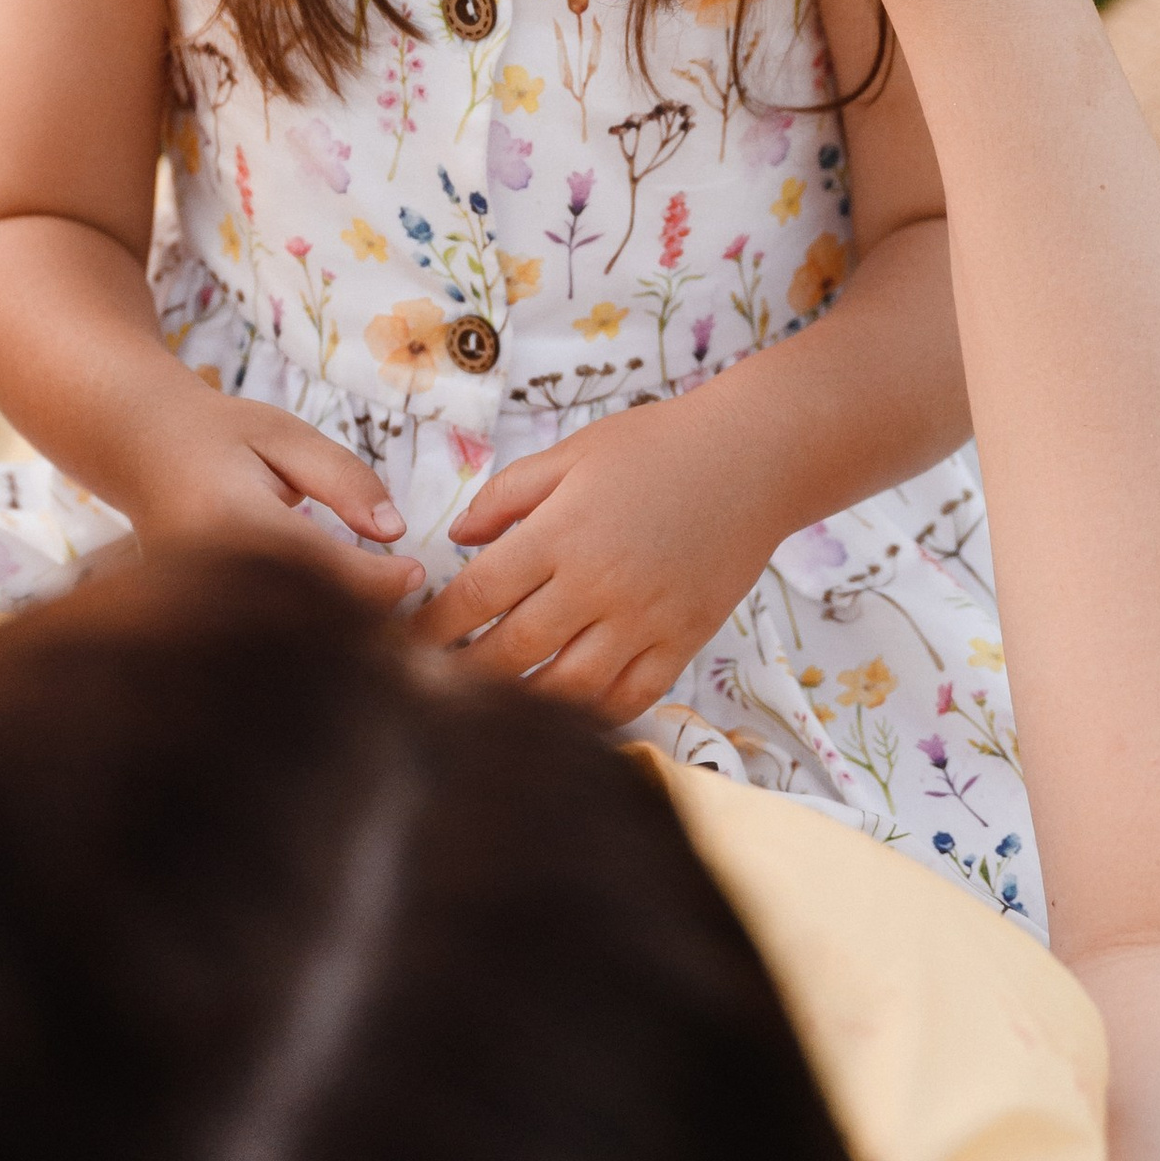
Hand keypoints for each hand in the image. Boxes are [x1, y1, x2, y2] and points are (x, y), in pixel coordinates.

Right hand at [126, 392, 423, 617]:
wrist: (138, 450)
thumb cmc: (218, 436)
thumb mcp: (285, 433)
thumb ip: (342, 478)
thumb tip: (394, 531)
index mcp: (233, 520)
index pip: (321, 568)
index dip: (379, 579)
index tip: (416, 570)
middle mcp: (209, 574)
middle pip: (308, 620)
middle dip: (364, 616)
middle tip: (401, 597)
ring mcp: (194, 606)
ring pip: (286, 641)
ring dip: (335, 632)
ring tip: (367, 606)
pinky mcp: (194, 623)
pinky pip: (260, 641)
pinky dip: (301, 635)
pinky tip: (327, 616)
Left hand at [416, 397, 778, 722]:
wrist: (755, 457)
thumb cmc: (660, 445)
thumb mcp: (573, 452)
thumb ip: (508, 494)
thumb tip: (457, 535)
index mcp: (562, 532)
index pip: (477, 595)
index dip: (433, 626)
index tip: (403, 644)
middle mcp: (598, 583)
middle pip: (512, 652)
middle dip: (462, 677)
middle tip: (428, 693)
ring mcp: (644, 619)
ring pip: (567, 689)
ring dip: (520, 705)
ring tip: (486, 712)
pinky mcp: (683, 640)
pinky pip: (630, 697)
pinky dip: (592, 714)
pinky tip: (563, 715)